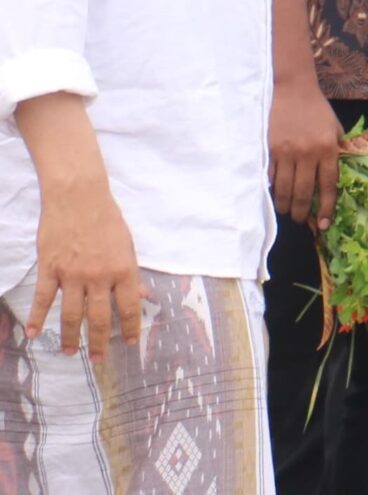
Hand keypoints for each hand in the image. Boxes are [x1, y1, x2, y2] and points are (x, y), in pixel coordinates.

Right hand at [31, 175, 140, 360]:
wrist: (78, 197)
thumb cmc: (107, 220)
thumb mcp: (128, 246)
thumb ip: (132, 274)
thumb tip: (144, 295)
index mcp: (124, 270)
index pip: (129, 307)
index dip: (131, 328)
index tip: (131, 344)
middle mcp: (99, 276)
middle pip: (99, 318)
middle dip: (100, 342)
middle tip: (98, 360)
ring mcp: (73, 275)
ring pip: (71, 314)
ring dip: (70, 337)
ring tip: (69, 353)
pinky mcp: (50, 269)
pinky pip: (44, 299)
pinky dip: (37, 318)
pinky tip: (33, 334)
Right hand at [270, 80, 343, 229]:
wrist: (292, 90)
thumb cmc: (317, 110)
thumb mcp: (335, 129)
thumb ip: (338, 151)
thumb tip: (337, 177)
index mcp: (328, 148)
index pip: (329, 185)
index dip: (327, 207)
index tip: (324, 223)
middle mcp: (308, 153)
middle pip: (304, 192)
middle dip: (303, 213)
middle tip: (303, 221)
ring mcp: (286, 152)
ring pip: (285, 189)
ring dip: (286, 206)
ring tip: (289, 213)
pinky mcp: (270, 150)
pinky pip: (271, 177)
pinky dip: (273, 191)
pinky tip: (275, 197)